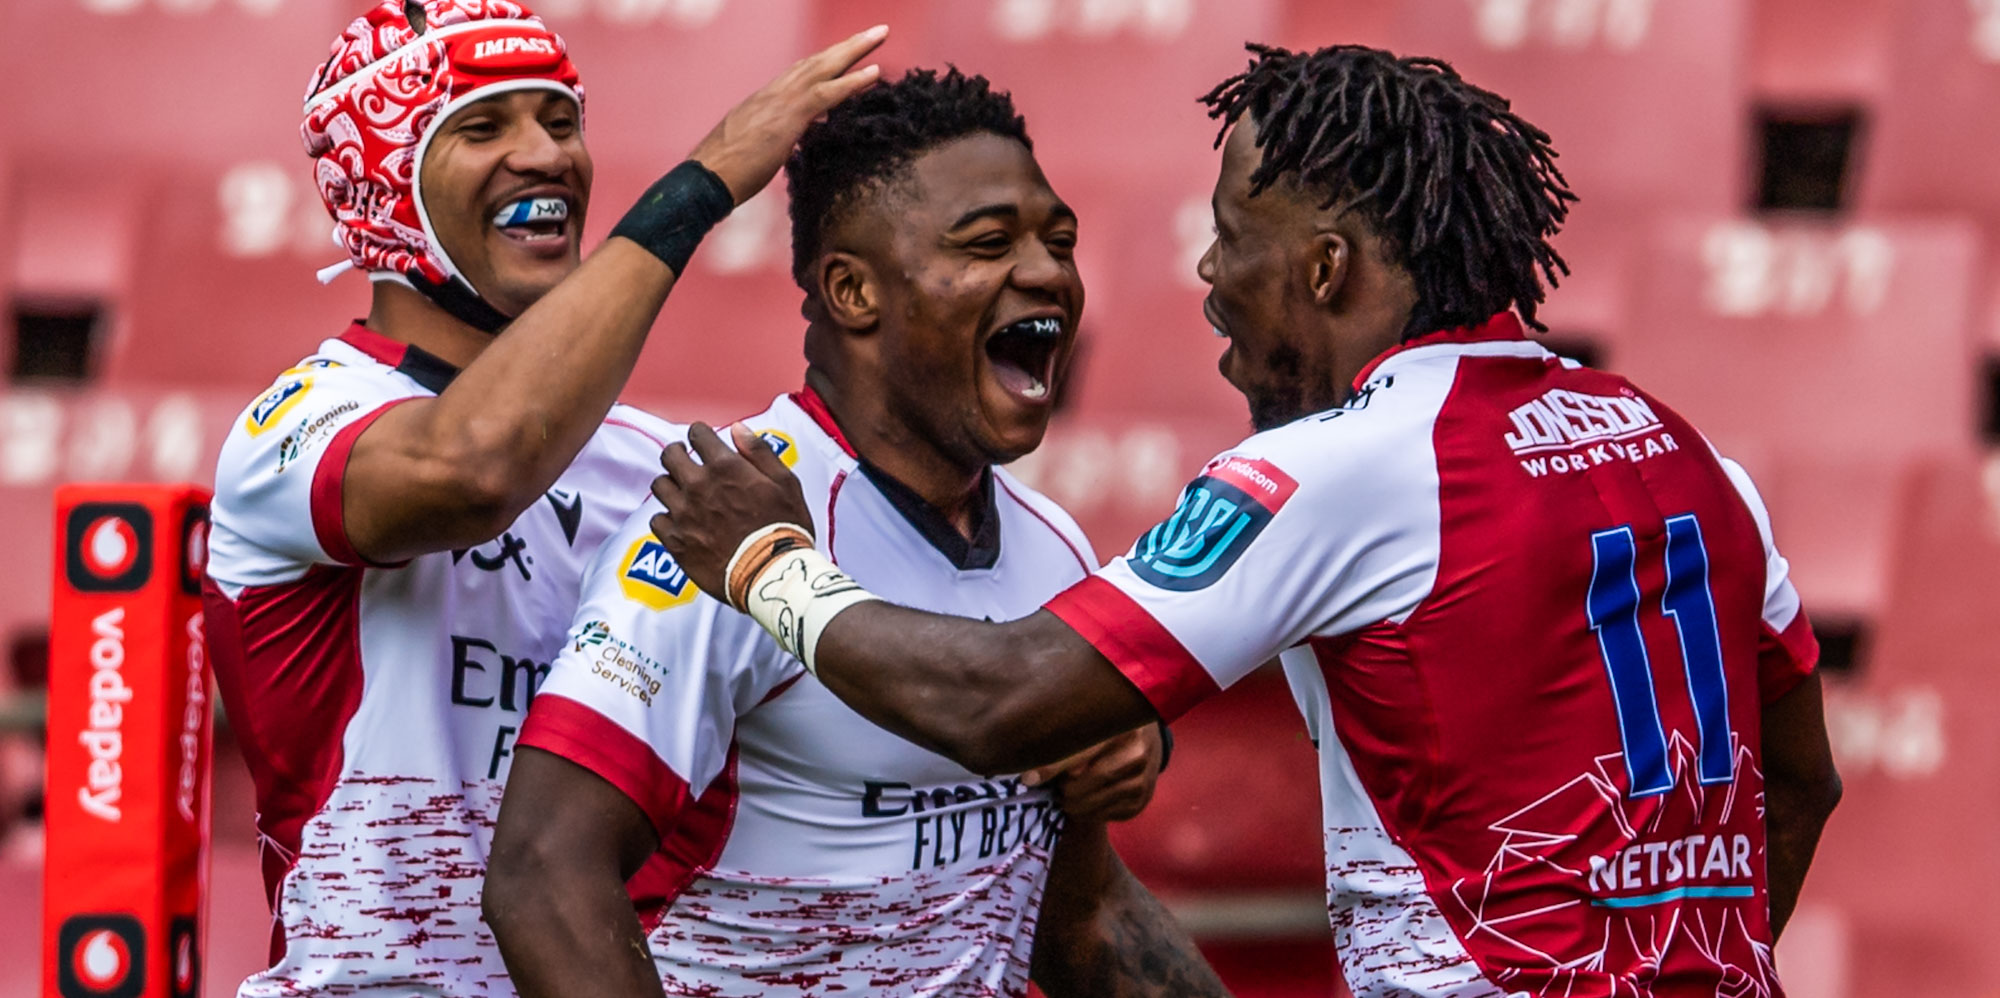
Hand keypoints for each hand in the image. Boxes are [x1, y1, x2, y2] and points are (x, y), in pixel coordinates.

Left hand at [652, 423, 815, 599]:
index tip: (704, 442)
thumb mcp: (785, 483)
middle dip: (678, 454)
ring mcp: (683, 514)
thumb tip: (737, 428)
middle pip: (669, 455)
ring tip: (684, 494)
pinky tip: (681, 523)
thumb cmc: (784, 529)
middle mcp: (698, 486)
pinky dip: (666, 518)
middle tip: (687, 463)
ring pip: (659, 485)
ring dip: (671, 485)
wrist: (772, 575)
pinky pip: (656, 520)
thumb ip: (759, 452)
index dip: (701, 435)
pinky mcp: (676, 541)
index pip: (697, 434)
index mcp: (726, 467)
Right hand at [688, 25, 887, 203]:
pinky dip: (851, 82)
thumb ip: (774, 138)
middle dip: (847, 46)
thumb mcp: (755, 148)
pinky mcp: (788, 117)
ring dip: (855, 49)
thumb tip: (787, 140)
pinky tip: (875, 73)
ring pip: (823, 67)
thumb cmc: (725, 172)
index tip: (846, 52)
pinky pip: (826, 93)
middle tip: (876, 31)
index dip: (826, 62)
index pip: (802, 73)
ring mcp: (780, 101)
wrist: (706, 179)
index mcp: (765, 99)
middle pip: (816, 61)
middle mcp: (773, 93)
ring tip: (879, 35)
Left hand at [1021, 724, 1162, 822]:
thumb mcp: (1092, 720)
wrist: (1147, 738)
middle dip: (1062, 790)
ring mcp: (1142, 780)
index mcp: (1120, 727)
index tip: (1028, 778)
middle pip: (1084, 783)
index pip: (1080, 753)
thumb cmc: (1107, 727)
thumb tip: (1035, 767)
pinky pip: (1103, 815)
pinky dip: (1087, 812)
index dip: (1051, 768)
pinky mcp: (1141, 801)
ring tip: (1066, 794)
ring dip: (1071, 804)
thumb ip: (1068, 736)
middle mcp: (1137, 754)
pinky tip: (1085, 800)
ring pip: (1092, 805)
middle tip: (1054, 787)